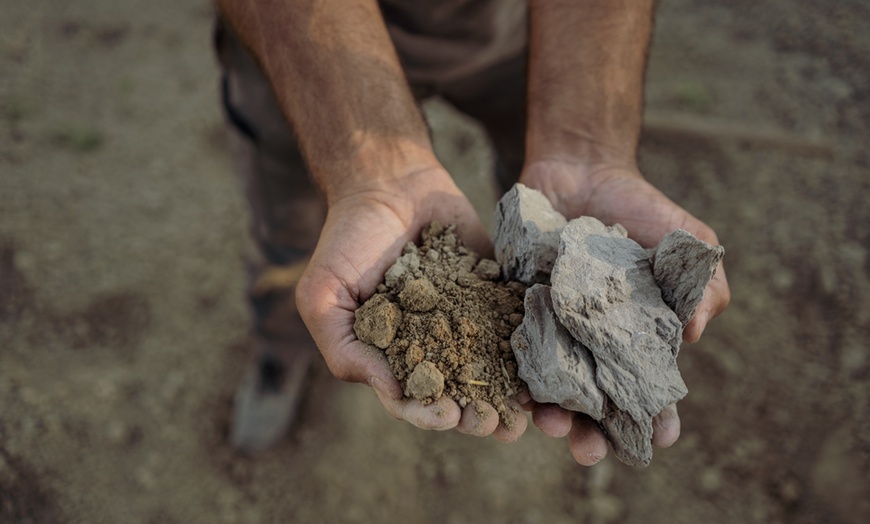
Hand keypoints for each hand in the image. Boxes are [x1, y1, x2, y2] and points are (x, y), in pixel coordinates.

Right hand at [295, 168, 527, 440]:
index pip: (411, 399)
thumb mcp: (323, 296)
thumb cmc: (347, 241)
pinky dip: (530, 351)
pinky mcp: (494, 295)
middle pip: (458, 394)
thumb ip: (345, 347)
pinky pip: (515, 327)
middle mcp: (430, 346)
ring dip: (508, 398)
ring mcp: (465, 322)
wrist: (389, 184)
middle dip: (476, 415)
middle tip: (493, 424)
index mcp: (390, 355)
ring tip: (524, 414)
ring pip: (491, 372)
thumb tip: (392, 391)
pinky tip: (543, 369)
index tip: (447, 414)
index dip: (428, 413)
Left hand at [517, 158, 730, 464]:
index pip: (646, 390)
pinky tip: (513, 390)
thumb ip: (704, 285)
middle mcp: (590, 344)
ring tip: (551, 425)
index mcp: (634, 339)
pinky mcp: (514, 310)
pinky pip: (508, 348)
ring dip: (550, 413)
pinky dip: (509, 372)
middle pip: (592, 403)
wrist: (581, 170)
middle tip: (589, 452)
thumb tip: (695, 333)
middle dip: (593, 433)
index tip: (661, 439)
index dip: (655, 419)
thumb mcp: (689, 242)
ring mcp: (551, 330)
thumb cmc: (642, 209)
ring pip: (548, 386)